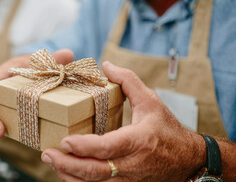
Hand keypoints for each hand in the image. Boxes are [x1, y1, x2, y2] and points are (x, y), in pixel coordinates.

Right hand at [0, 49, 74, 138]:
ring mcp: (0, 106)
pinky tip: (15, 138)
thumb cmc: (30, 66)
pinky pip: (4, 124)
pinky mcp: (8, 116)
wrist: (29, 73)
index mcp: (1, 75)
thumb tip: (68, 54)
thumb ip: (51, 60)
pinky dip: (6, 130)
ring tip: (0, 135)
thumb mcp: (37, 62)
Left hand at [40, 61, 205, 181]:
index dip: (84, 147)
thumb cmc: (167, 130)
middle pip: (94, 171)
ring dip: (70, 176)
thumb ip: (128, 81)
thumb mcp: (151, 101)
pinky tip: (67, 173)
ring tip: (52, 162)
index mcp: (137, 141)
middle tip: (47, 154)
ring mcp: (128, 181)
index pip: (107, 148)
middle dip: (67, 165)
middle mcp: (131, 165)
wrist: (188, 160)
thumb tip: (106, 65)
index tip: (65, 141)